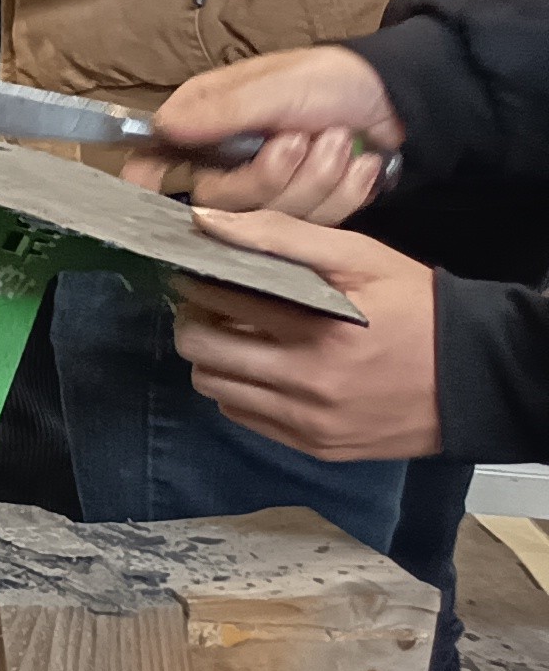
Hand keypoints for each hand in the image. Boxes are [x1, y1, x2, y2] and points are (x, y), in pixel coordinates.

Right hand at [121, 47, 402, 221]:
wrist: (397, 99)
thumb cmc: (330, 80)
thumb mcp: (276, 88)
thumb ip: (221, 112)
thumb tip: (164, 128)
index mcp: (205, 122)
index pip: (156, 159)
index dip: (152, 179)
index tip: (155, 190)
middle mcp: (226, 160)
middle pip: (220, 201)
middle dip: (273, 175)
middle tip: (304, 139)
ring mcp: (266, 190)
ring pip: (269, 218)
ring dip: (317, 178)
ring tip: (341, 141)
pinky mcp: (304, 211)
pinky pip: (313, 226)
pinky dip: (344, 193)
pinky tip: (358, 164)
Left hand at [172, 212, 440, 460]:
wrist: (476, 376)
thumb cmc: (418, 308)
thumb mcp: (361, 257)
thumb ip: (282, 236)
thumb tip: (206, 223)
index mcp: (319, 330)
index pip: (220, 301)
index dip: (197, 282)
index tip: (196, 271)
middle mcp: (308, 384)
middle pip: (204, 352)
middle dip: (194, 322)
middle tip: (205, 305)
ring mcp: (311, 423)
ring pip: (217, 390)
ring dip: (211, 360)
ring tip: (231, 336)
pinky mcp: (318, 448)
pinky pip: (247, 419)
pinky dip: (239, 393)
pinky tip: (259, 370)